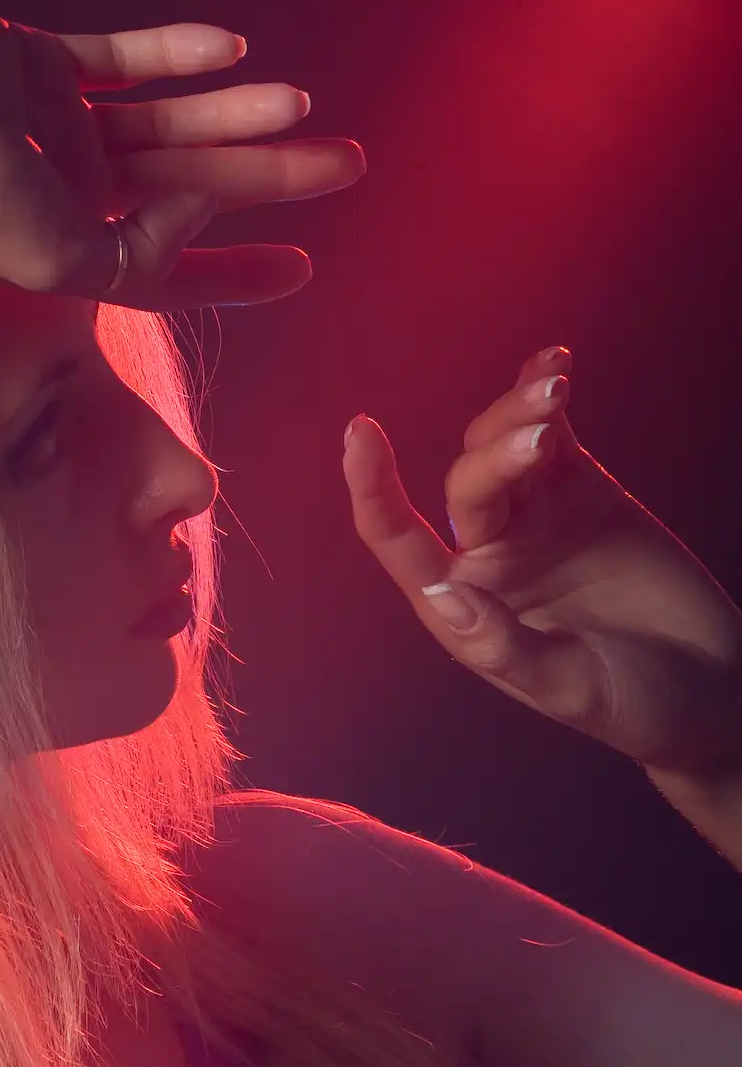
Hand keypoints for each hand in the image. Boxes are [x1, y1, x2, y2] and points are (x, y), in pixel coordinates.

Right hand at [0, 0, 363, 308]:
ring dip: (236, 113)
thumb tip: (199, 213)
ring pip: (168, 121)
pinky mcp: (37, 63)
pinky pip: (120, 59)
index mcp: (76, 251)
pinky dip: (173, 53)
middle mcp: (73, 194)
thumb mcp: (61, 261)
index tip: (303, 270)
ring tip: (306, 105)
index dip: (239, 273)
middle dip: (270, 179)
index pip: (175, 271)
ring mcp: (56, 127)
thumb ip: (135, 256)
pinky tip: (232, 48)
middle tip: (348, 165)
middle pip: (192, 186)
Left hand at [343, 346, 741, 781]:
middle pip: (466, 488)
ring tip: (554, 392)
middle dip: (496, 455)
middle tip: (544, 438)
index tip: (359, 433)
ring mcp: (533, 520)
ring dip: (519, 415)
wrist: (709, 687)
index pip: (401, 546)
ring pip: (500, 451)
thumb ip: (504, 647)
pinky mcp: (581, 491)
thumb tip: (445, 593)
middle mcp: (488, 561)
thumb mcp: (568, 690)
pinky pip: (552, 435)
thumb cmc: (634, 703)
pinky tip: (554, 363)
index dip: (374, 491)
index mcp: (465, 613)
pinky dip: (545, 394)